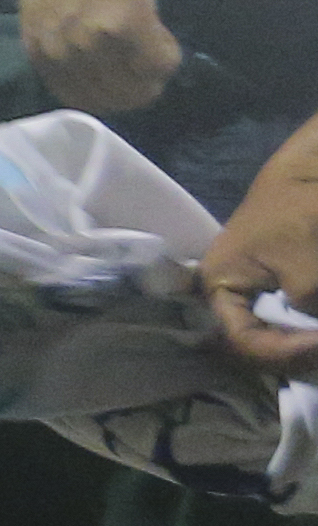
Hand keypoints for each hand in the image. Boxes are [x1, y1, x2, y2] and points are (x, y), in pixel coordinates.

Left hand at [21, 0, 178, 113]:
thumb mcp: (48, 6)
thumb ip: (64, 36)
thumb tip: (94, 62)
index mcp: (38, 49)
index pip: (78, 99)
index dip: (109, 95)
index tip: (126, 80)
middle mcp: (60, 51)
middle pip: (110, 99)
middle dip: (136, 88)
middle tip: (149, 63)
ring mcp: (91, 39)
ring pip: (136, 86)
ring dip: (153, 74)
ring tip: (155, 46)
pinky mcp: (125, 22)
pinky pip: (159, 61)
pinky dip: (168, 55)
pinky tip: (164, 33)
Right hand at [203, 113, 317, 370]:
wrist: (315, 171)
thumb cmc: (302, 215)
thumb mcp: (308, 275)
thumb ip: (307, 313)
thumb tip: (313, 329)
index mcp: (218, 286)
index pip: (242, 341)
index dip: (285, 354)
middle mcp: (225, 291)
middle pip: (254, 341)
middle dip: (293, 351)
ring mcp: (250, 285)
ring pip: (271, 330)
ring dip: (300, 340)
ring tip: (316, 340)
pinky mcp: (274, 279)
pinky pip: (284, 315)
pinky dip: (303, 326)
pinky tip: (315, 329)